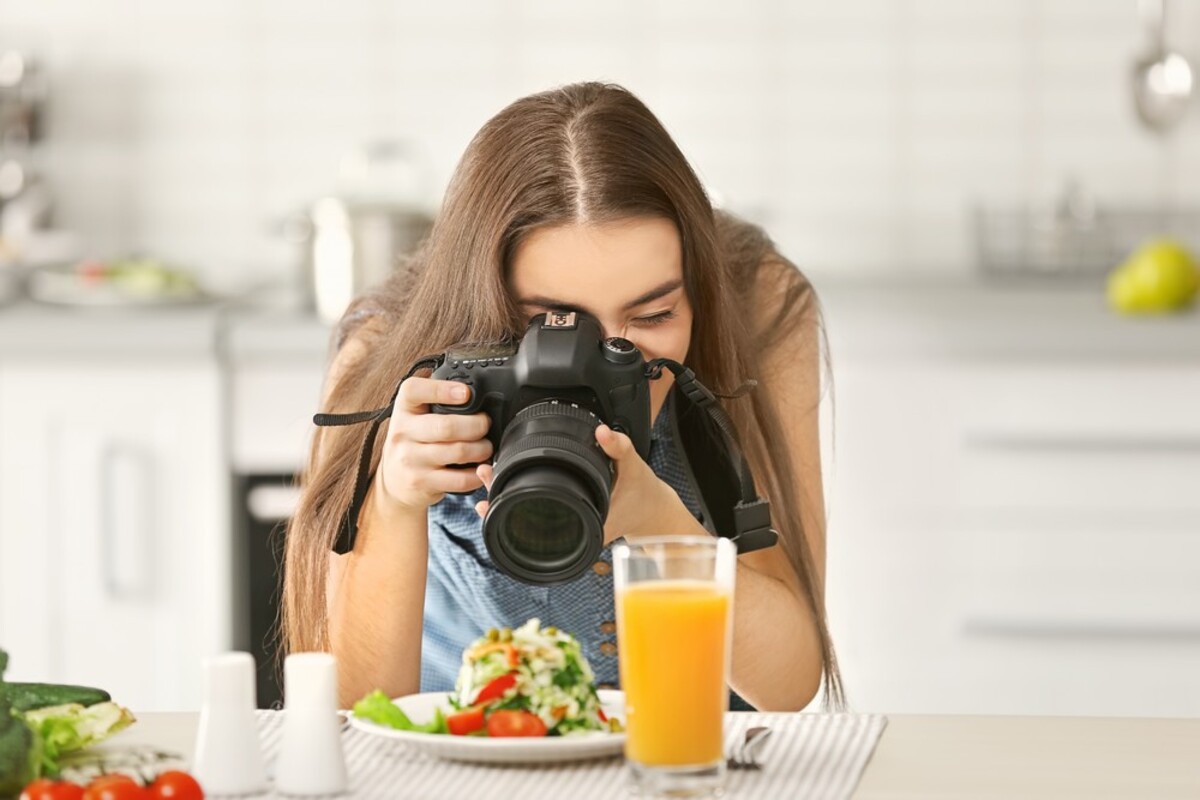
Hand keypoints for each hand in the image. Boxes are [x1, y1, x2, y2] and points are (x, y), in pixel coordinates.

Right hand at [374, 377, 492, 513]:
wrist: (393, 481)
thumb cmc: (411, 442)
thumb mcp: (414, 417)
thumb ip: (436, 404)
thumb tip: (475, 393)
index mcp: (403, 409)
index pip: (413, 391)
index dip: (441, 389)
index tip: (465, 392)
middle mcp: (403, 433)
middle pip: (446, 426)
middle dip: (477, 425)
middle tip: (486, 424)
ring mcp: (411, 460)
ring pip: (458, 451)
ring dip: (481, 449)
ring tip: (486, 447)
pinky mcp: (421, 482)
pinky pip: (459, 479)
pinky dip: (477, 474)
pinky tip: (480, 468)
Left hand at [474, 423, 679, 543]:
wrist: (654, 511)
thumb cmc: (643, 495)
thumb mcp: (635, 468)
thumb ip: (619, 448)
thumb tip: (602, 432)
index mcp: (586, 524)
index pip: (538, 527)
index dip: (510, 513)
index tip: (490, 496)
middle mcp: (575, 531)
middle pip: (526, 523)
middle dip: (501, 501)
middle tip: (483, 477)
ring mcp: (572, 526)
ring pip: (530, 520)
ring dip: (508, 500)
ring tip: (486, 481)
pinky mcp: (572, 517)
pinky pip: (540, 513)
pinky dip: (522, 500)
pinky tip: (506, 488)